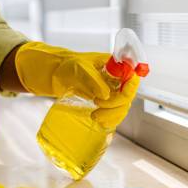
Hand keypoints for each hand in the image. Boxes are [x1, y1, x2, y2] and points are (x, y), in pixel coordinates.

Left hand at [15, 42, 140, 127]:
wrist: (56, 75)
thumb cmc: (68, 65)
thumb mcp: (80, 68)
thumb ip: (93, 80)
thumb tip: (106, 95)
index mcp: (114, 66)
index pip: (131, 78)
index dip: (129, 88)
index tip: (122, 96)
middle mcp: (115, 80)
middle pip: (127, 97)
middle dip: (116, 106)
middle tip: (97, 107)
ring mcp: (111, 92)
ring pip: (122, 108)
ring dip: (113, 116)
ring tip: (95, 117)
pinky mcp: (104, 103)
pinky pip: (114, 114)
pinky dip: (111, 120)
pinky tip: (102, 123)